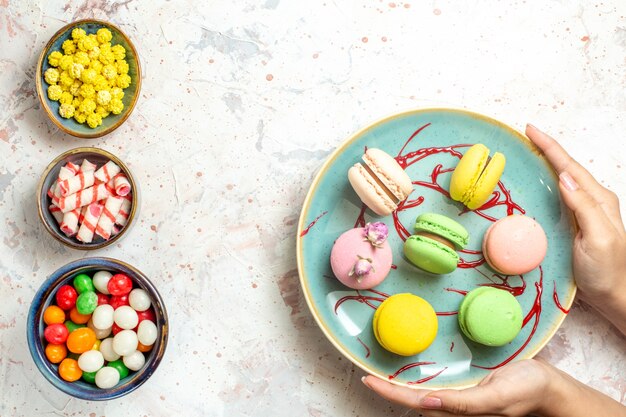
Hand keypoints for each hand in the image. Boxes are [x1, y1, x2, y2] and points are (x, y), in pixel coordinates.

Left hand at [362, 359, 553, 415]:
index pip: (417, 404)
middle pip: (414, 404)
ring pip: (422, 400)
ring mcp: (459, 403)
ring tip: (377, 376)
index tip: (368, 380)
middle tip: (365, 374)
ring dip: (400, 389)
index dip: (391, 393)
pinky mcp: (465, 395)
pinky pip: (436, 393)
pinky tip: (408, 378)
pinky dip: (417, 386)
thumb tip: (427, 403)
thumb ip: (465, 403)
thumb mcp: (498, 395)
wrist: (549, 389)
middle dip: (389, 392)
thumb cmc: (527, 389)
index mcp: (460, 411)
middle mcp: (455, 410)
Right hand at [525, 125, 625, 333]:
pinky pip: (560, 195)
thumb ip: (584, 206)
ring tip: (529, 152)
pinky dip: (548, 183)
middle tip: (526, 135)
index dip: (550, 147)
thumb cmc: (608, 271)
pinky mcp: (576, 224)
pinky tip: (539, 184)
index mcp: (598, 200)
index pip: (569, 166)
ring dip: (547, 164)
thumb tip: (564, 177)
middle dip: (547, 149)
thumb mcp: (598, 238)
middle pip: (567, 167)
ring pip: (564, 179)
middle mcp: (592, 201)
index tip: (531, 130)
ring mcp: (584, 212)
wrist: (616, 296)